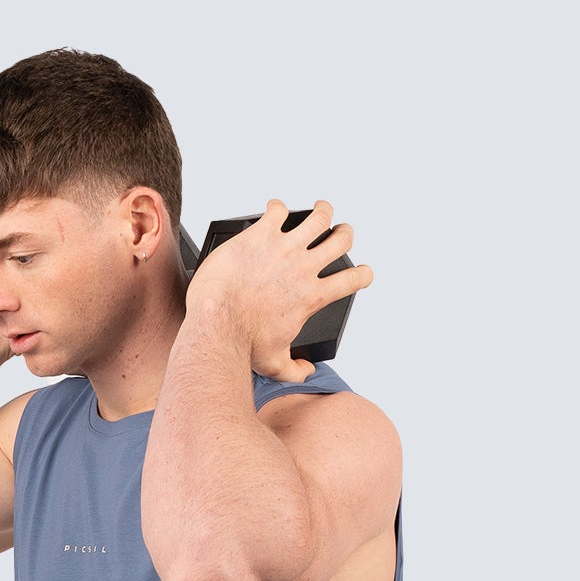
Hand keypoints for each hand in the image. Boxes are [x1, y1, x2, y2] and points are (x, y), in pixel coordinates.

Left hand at [183, 199, 373, 381]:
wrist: (216, 322)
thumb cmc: (241, 343)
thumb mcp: (273, 365)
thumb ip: (295, 371)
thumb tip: (305, 372)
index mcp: (311, 297)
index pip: (352, 281)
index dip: (363, 275)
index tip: (362, 273)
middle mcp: (303, 268)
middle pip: (341, 240)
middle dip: (344, 235)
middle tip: (340, 235)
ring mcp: (283, 247)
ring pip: (318, 217)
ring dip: (323, 211)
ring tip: (321, 210)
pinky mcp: (260, 234)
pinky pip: (278, 210)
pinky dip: (279, 208)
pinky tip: (274, 210)